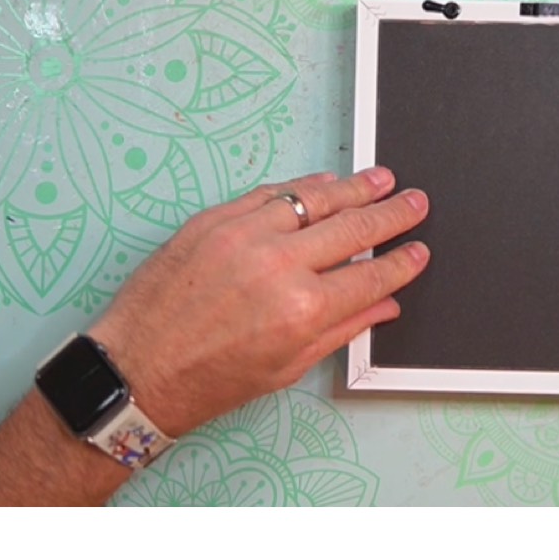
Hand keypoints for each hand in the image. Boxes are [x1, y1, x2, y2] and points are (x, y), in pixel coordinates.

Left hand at [89, 167, 428, 438]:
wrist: (139, 368)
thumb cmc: (210, 380)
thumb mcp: (288, 367)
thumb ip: (342, 329)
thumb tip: (385, 306)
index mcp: (303, 310)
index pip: (371, 277)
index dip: (402, 262)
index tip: (419, 250)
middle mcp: (279, 266)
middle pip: (353, 229)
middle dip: (391, 214)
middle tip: (415, 201)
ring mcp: (244, 236)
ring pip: (314, 200)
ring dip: (354, 188)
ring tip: (381, 179)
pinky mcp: (214, 220)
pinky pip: (270, 193)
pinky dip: (303, 187)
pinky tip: (325, 183)